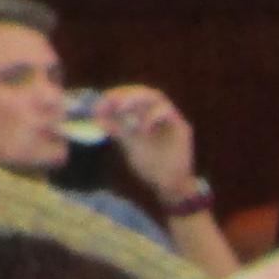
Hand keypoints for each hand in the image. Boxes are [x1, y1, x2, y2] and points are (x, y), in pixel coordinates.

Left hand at [89, 86, 199, 200]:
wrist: (169, 186)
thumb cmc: (151, 166)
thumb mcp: (129, 144)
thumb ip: (117, 129)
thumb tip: (97, 117)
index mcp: (146, 115)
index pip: (130, 96)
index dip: (114, 96)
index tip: (99, 104)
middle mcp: (160, 114)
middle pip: (142, 92)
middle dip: (124, 94)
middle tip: (110, 101)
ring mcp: (172, 119)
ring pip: (156, 97)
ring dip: (136, 99)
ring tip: (121, 108)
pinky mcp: (182, 127)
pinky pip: (166, 112)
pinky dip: (151, 116)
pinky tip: (142, 129)